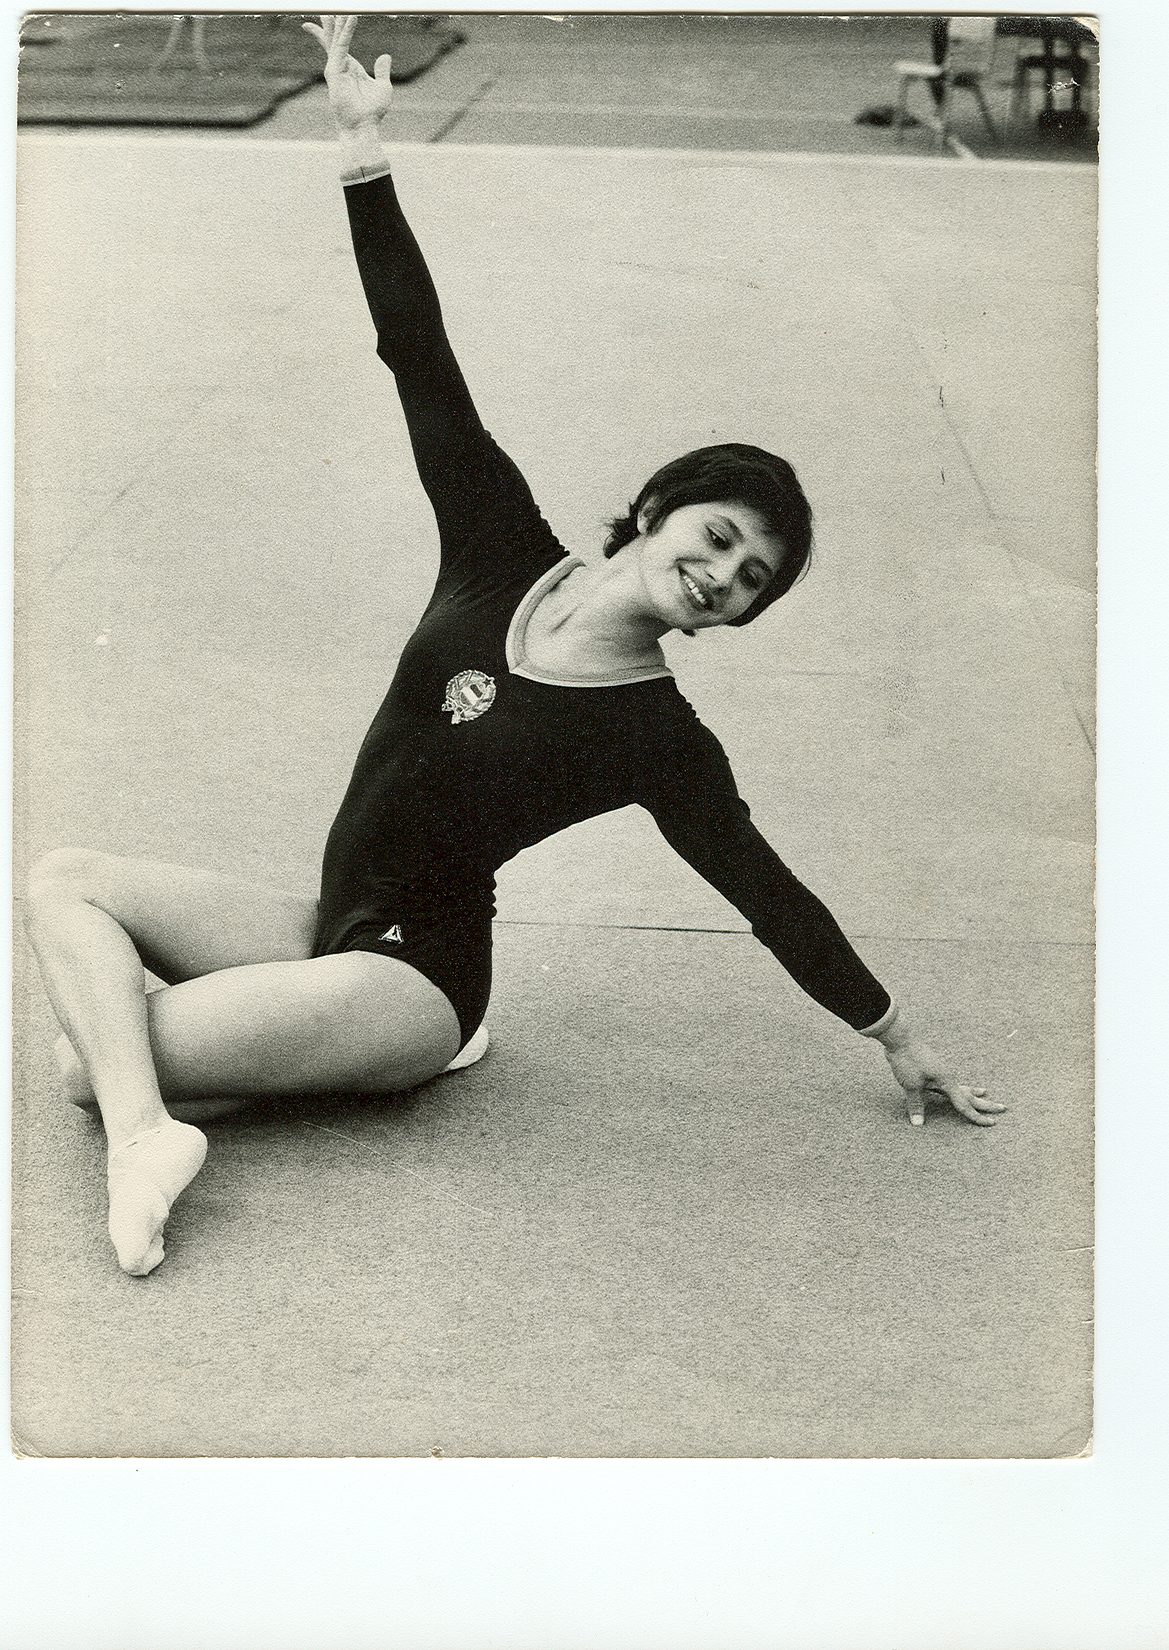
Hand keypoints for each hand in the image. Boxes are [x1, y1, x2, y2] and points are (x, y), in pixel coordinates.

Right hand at [302, 14, 393, 131]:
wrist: (364, 127)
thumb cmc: (372, 112)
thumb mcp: (383, 87)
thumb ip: (382, 70)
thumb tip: (385, 55)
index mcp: (350, 67)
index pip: (339, 42)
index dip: (336, 27)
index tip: (330, 13)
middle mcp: (340, 65)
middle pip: (333, 35)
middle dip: (331, 19)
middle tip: (328, 4)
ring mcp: (335, 68)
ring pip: (335, 36)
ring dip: (337, 18)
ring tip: (337, 4)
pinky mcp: (334, 71)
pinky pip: (342, 45)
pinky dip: (348, 29)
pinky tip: (352, 16)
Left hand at [882, 1037, 1004, 1126]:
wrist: (900, 1037)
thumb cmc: (907, 1060)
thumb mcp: (910, 1085)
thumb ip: (916, 1105)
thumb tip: (918, 1124)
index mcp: (947, 1081)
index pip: (964, 1104)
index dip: (977, 1117)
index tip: (992, 1124)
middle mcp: (948, 1076)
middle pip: (970, 1094)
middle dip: (986, 1103)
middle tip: (1003, 1108)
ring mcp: (941, 1071)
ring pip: (961, 1085)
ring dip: (973, 1091)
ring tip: (985, 1092)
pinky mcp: (933, 1068)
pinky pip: (950, 1081)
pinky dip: (957, 1085)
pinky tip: (955, 1084)